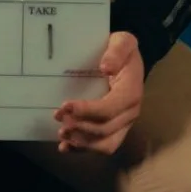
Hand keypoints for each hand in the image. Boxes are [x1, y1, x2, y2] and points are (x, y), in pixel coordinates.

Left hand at [56, 33, 145, 157]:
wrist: (127, 60)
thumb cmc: (122, 51)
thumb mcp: (123, 41)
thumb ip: (116, 51)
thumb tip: (106, 67)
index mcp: (132, 92)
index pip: (109, 109)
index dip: (87, 111)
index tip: (65, 105)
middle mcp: (130, 112)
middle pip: (104, 130)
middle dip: (79, 127)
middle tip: (58, 117)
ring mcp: (124, 124)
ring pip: (105, 144)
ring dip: (81, 142)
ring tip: (62, 133)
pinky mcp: (115, 130)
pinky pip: (102, 147)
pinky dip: (83, 149)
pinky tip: (65, 147)